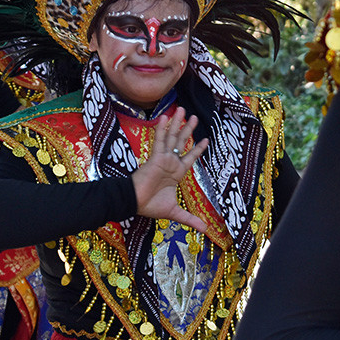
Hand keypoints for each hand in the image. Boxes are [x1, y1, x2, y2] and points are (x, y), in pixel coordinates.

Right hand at [132, 107, 208, 231]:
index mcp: (176, 173)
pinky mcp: (155, 158)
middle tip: (194, 116)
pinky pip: (159, 141)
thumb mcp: (175, 213)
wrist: (133, 203)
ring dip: (177, 124)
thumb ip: (190, 219)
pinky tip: (165, 117)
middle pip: (181, 142)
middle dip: (188, 129)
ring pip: (172, 138)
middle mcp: (170, 163)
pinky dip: (162, 129)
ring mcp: (163, 159)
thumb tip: (205, 230)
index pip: (189, 157)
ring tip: (183, 109)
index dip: (197, 149)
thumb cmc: (150, 206)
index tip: (206, 139)